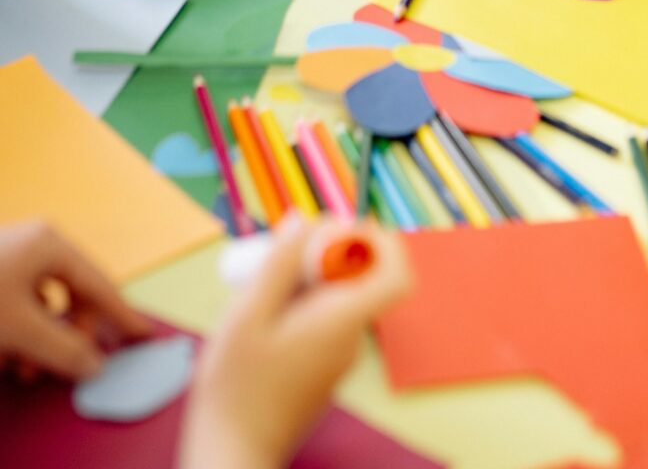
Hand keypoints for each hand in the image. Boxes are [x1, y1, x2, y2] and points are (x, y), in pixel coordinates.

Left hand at [0, 221, 151, 380]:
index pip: (101, 283)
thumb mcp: (18, 330)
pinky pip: (19, 306)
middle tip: (71, 366)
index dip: (122, 314)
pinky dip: (19, 334)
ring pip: (44, 304)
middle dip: (71, 335)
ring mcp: (9, 258)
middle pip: (73, 294)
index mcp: (51, 244)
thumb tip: (94, 365)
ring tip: (26, 369)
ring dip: (42, 340)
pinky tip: (6, 357)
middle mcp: (35, 244)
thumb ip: (63, 349)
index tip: (143, 335)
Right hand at [180, 217, 410, 468]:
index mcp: (343, 321)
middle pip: (359, 277)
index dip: (379, 242)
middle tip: (277, 252)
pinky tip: (259, 316)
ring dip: (303, 279)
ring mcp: (337, 355)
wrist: (232, 458)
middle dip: (323, 253)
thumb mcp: (247, 315)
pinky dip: (297, 305)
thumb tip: (305, 221)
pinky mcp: (320, 367)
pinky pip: (321, 319)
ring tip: (258, 285)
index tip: (340, 228)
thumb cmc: (236, 390)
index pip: (396, 274)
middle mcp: (350, 337)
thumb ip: (280, 264)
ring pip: (336, 296)